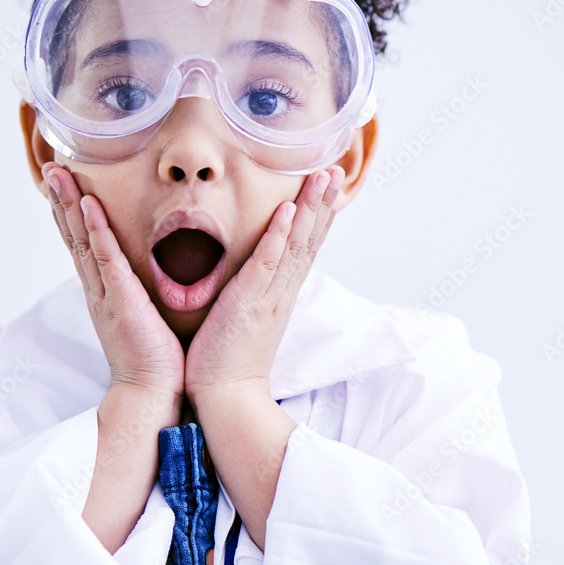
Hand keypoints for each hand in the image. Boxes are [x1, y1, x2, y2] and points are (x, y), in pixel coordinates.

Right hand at [43, 163, 184, 408]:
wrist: (152, 393)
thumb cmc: (155, 358)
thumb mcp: (143, 315)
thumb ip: (139, 291)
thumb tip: (148, 272)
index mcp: (103, 290)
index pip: (82, 243)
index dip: (70, 212)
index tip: (63, 182)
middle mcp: (97, 288)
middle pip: (72, 235)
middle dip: (60, 199)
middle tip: (50, 167)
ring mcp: (105, 293)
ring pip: (81, 240)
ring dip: (69, 205)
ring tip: (58, 173)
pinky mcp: (121, 300)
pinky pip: (106, 259)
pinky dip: (96, 231)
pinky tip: (89, 206)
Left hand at [185, 166, 342, 407]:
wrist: (227, 396)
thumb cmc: (228, 357)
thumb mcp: (248, 317)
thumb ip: (256, 291)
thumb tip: (257, 271)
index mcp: (280, 293)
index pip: (305, 246)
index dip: (318, 214)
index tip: (327, 183)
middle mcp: (281, 291)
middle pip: (309, 239)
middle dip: (323, 202)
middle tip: (336, 168)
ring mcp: (269, 296)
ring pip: (296, 245)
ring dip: (310, 208)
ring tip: (322, 177)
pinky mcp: (249, 303)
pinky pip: (267, 264)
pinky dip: (278, 237)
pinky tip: (288, 212)